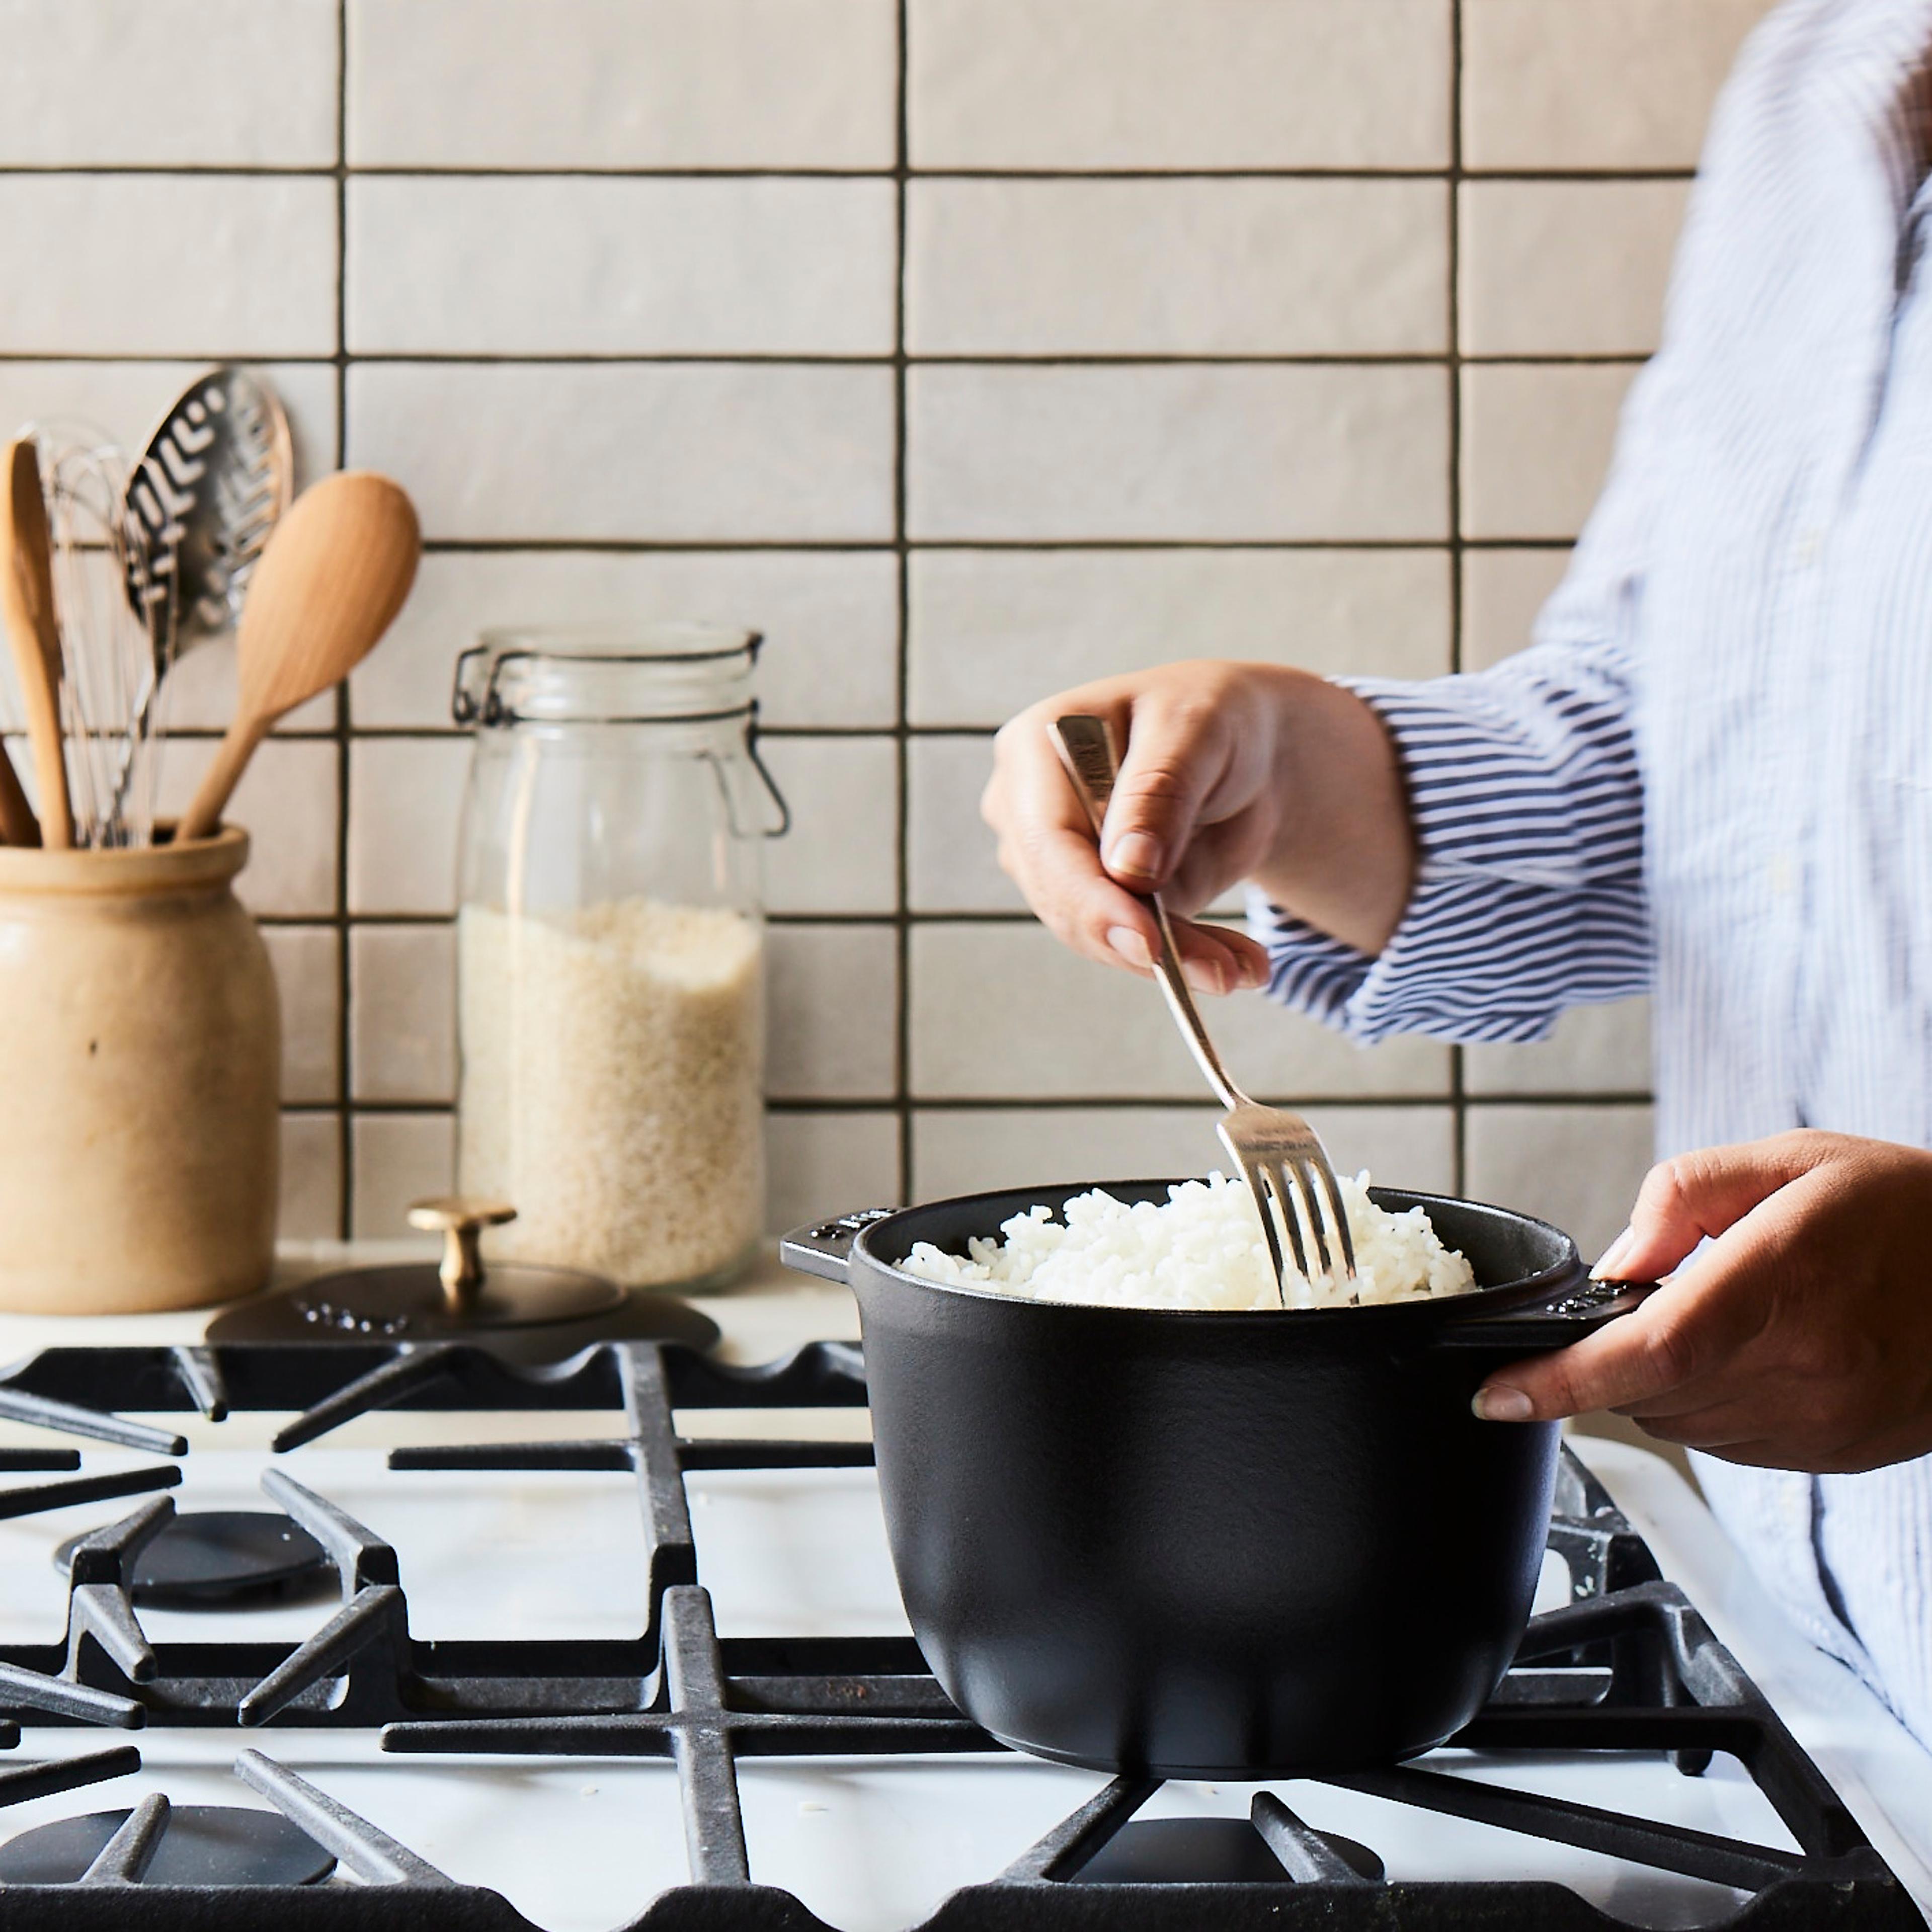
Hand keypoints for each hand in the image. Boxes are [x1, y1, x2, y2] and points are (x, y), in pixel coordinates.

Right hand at [980, 660, 1414, 994]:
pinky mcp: (1098, 901)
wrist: (1247, 750)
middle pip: (1065, 898)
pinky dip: (1186, 959)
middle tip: (1221, 970)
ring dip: (1175, 959)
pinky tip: (1238, 965)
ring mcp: (1058, 862)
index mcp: (1035, 748)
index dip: (1091, 898)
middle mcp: (1028, 810)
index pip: (1046, 839)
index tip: (1148, 943)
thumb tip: (1128, 870)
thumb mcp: (1196, 730)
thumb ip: (1159, 791)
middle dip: (1143, 941)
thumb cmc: (1213, 716)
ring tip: (1245, 967)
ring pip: (1098, 934)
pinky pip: (1131, 945)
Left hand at [1473, 1130, 1931, 1472]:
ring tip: (1718, 1318)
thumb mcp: (1788, 1162)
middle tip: (1652, 1299)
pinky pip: (1730, 1443)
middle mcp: (1803, 1365)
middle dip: (1615, 1355)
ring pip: (1682, 1423)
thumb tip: (1613, 1265)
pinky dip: (1709, 1403)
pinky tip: (1752, 1353)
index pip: (1648, 1352)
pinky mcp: (1836, 1452)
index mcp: (1782, 1281)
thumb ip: (1681, 1199)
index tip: (1495, 1394)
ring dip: (1662, 1381)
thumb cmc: (1903, 1209)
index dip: (1559, 1383)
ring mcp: (1823, 1421)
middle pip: (1648, 1392)